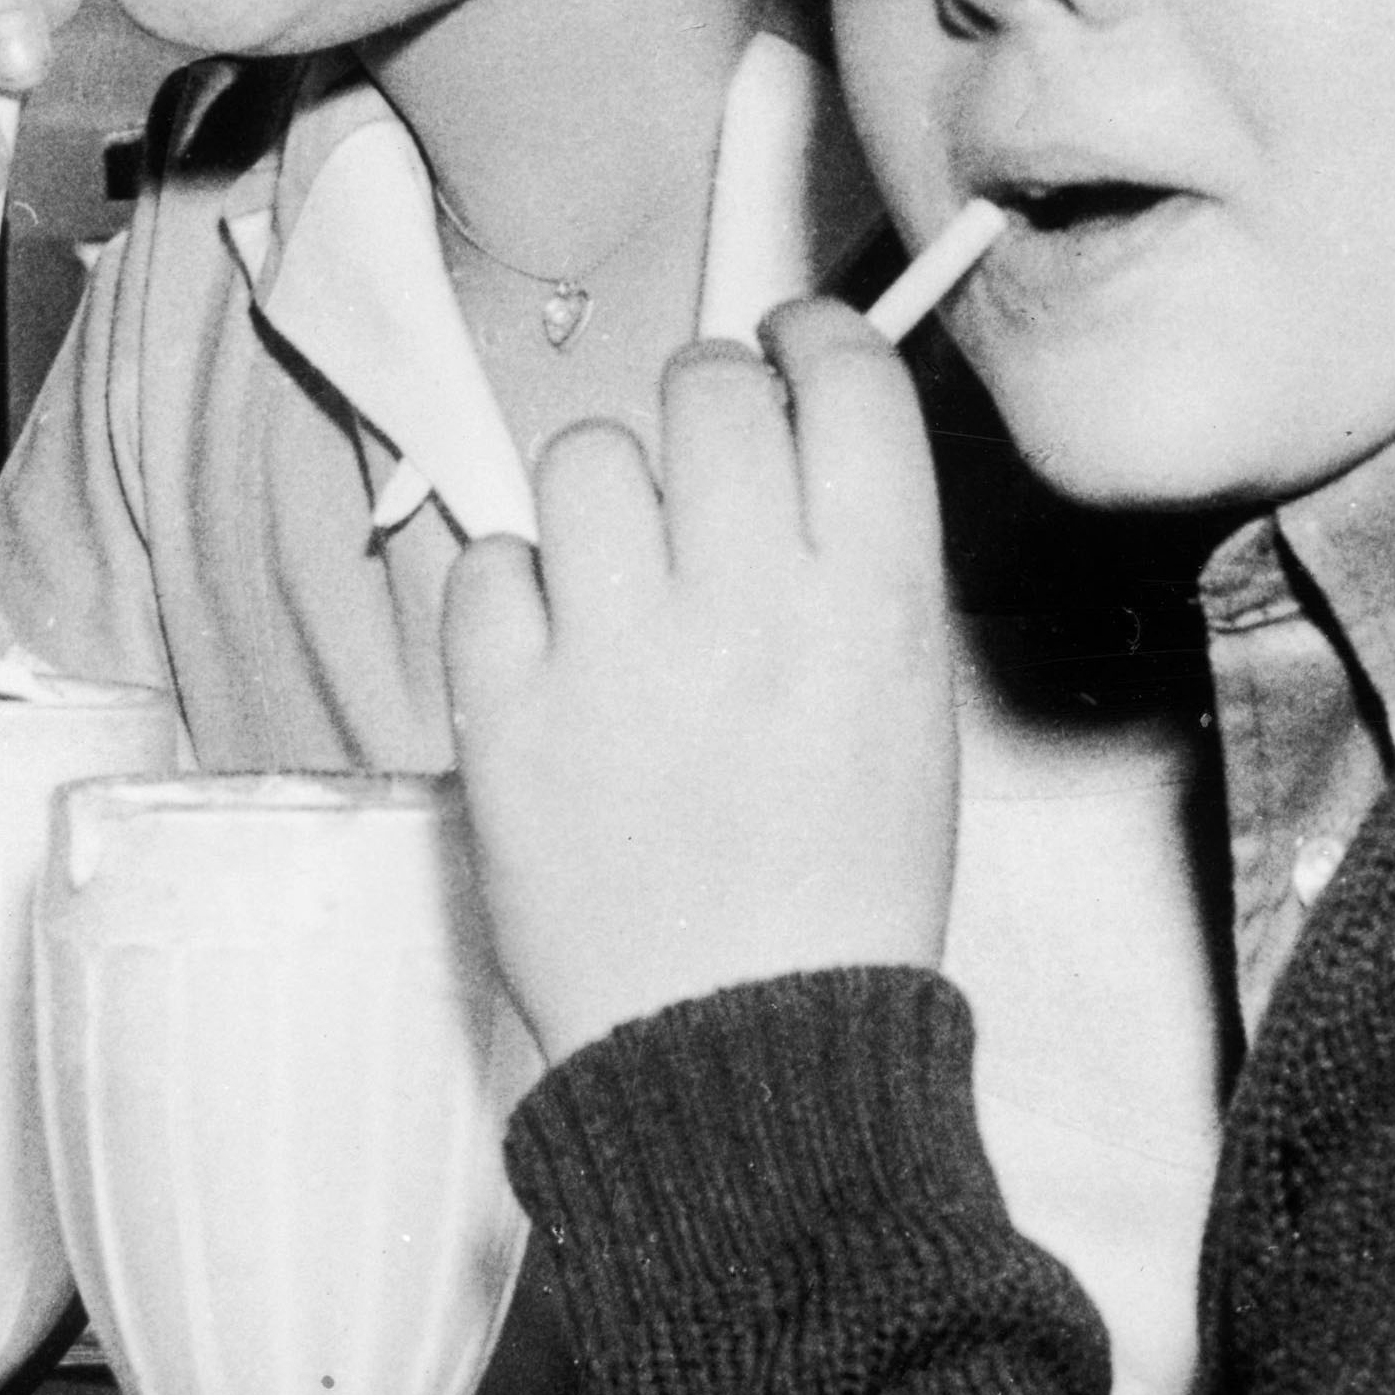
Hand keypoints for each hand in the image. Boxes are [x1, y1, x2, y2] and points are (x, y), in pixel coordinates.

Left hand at [440, 302, 961, 1064]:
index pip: (843, 378)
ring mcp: (617, 649)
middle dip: (702, 407)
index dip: (807, 340)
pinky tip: (549, 657)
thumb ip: (854, 562)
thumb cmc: (836, 895)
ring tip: (615, 580)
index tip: (784, 349)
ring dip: (600, 496)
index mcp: (876, 599)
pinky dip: (511, 597)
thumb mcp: (907, 711)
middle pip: (706, 386)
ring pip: (583, 455)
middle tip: (695, 475)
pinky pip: (486, 564)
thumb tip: (794, 430)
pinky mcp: (505, 706)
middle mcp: (749, 599)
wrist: (742, 1055)